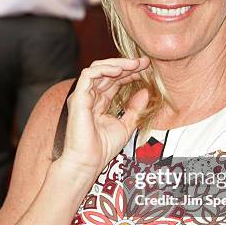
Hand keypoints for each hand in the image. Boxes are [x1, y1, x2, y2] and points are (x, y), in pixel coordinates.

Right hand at [59, 57, 149, 176]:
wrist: (87, 162)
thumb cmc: (102, 149)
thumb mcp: (126, 126)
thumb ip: (135, 109)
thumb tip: (146, 91)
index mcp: (100, 102)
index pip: (115, 80)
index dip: (131, 72)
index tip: (147, 69)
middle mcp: (90, 96)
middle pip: (108, 72)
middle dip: (127, 65)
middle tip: (144, 62)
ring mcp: (83, 95)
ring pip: (98, 68)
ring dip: (118, 63)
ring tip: (135, 64)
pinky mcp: (78, 97)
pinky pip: (89, 75)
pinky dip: (105, 69)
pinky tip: (120, 70)